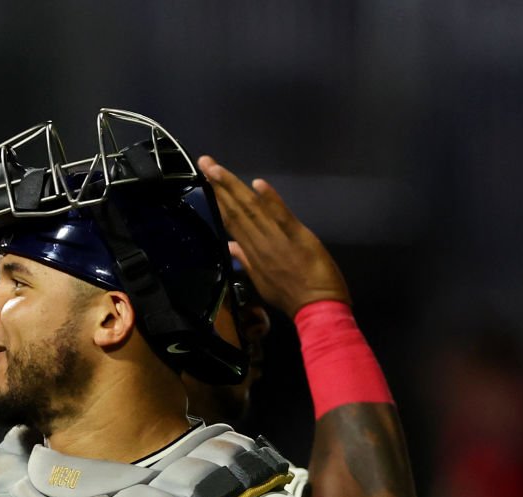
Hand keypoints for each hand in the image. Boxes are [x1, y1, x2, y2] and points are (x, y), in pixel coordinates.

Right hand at [197, 155, 348, 315]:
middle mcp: (259, 242)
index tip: (206, 178)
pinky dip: (269, 199)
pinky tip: (257, 184)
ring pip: (252, 209)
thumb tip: (229, 245)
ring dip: (235, 186)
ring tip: (218, 168)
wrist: (316, 308)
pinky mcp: (296, 237)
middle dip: (220, 185)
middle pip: (236, 209)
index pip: (230, 220)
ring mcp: (277, 239)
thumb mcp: (262, 281)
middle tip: (205, 162)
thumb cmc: (291, 296)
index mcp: (252, 252)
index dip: (218, 198)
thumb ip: (246, 260)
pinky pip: (280, 216)